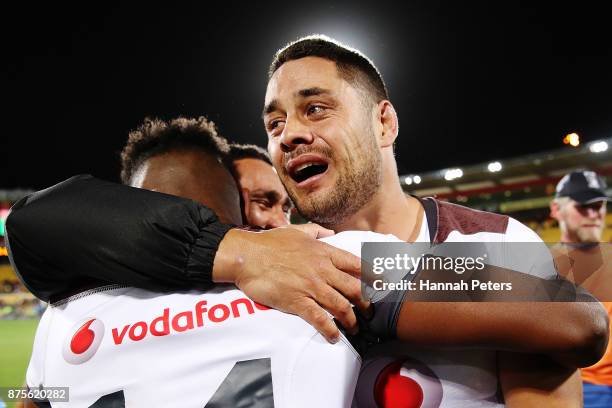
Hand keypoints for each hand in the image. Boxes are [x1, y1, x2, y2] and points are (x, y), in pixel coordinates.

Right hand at [212, 226, 367, 342]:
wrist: (247, 256)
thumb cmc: (270, 243)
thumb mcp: (297, 231)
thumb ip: (316, 232)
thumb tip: (329, 232)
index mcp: (324, 252)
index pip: (358, 265)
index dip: (373, 277)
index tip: (382, 286)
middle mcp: (322, 270)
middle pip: (355, 289)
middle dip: (367, 304)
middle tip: (370, 313)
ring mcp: (311, 286)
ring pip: (342, 306)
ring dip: (352, 320)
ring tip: (355, 328)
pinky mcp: (298, 302)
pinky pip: (320, 319)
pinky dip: (331, 330)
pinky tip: (335, 337)